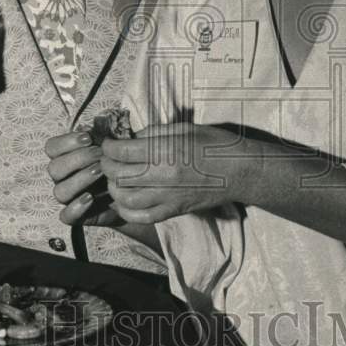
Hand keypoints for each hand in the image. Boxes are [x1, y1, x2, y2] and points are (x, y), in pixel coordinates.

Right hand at [45, 131, 122, 226]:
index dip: (66, 142)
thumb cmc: (121, 163)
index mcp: (66, 157)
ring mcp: (68, 197)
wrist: (136, 192)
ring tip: (101, 172)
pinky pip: (66, 216)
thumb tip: (99, 126)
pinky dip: (76, 207)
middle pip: (54, 168)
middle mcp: (63, 177)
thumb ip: (105, 136)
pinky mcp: (77, 216)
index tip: (88, 137)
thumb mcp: (115, 147)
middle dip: (77, 159)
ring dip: (80, 180)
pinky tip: (91, 198)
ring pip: (60, 191)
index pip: (51, 147)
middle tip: (99, 155)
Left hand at [100, 123, 255, 224]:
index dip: (108, 146)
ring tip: (116, 177)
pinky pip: (140, 216)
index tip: (109, 143)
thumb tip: (130, 138)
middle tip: (108, 158)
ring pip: (124, 197)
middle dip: (106, 164)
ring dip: (113, 186)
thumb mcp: (183, 129)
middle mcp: (161, 176)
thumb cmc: (215, 145)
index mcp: (163, 152)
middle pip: (117, 174)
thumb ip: (153, 133)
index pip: (120, 152)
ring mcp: (166, 197)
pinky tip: (125, 199)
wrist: (239, 171)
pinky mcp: (172, 211)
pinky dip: (126, 209)